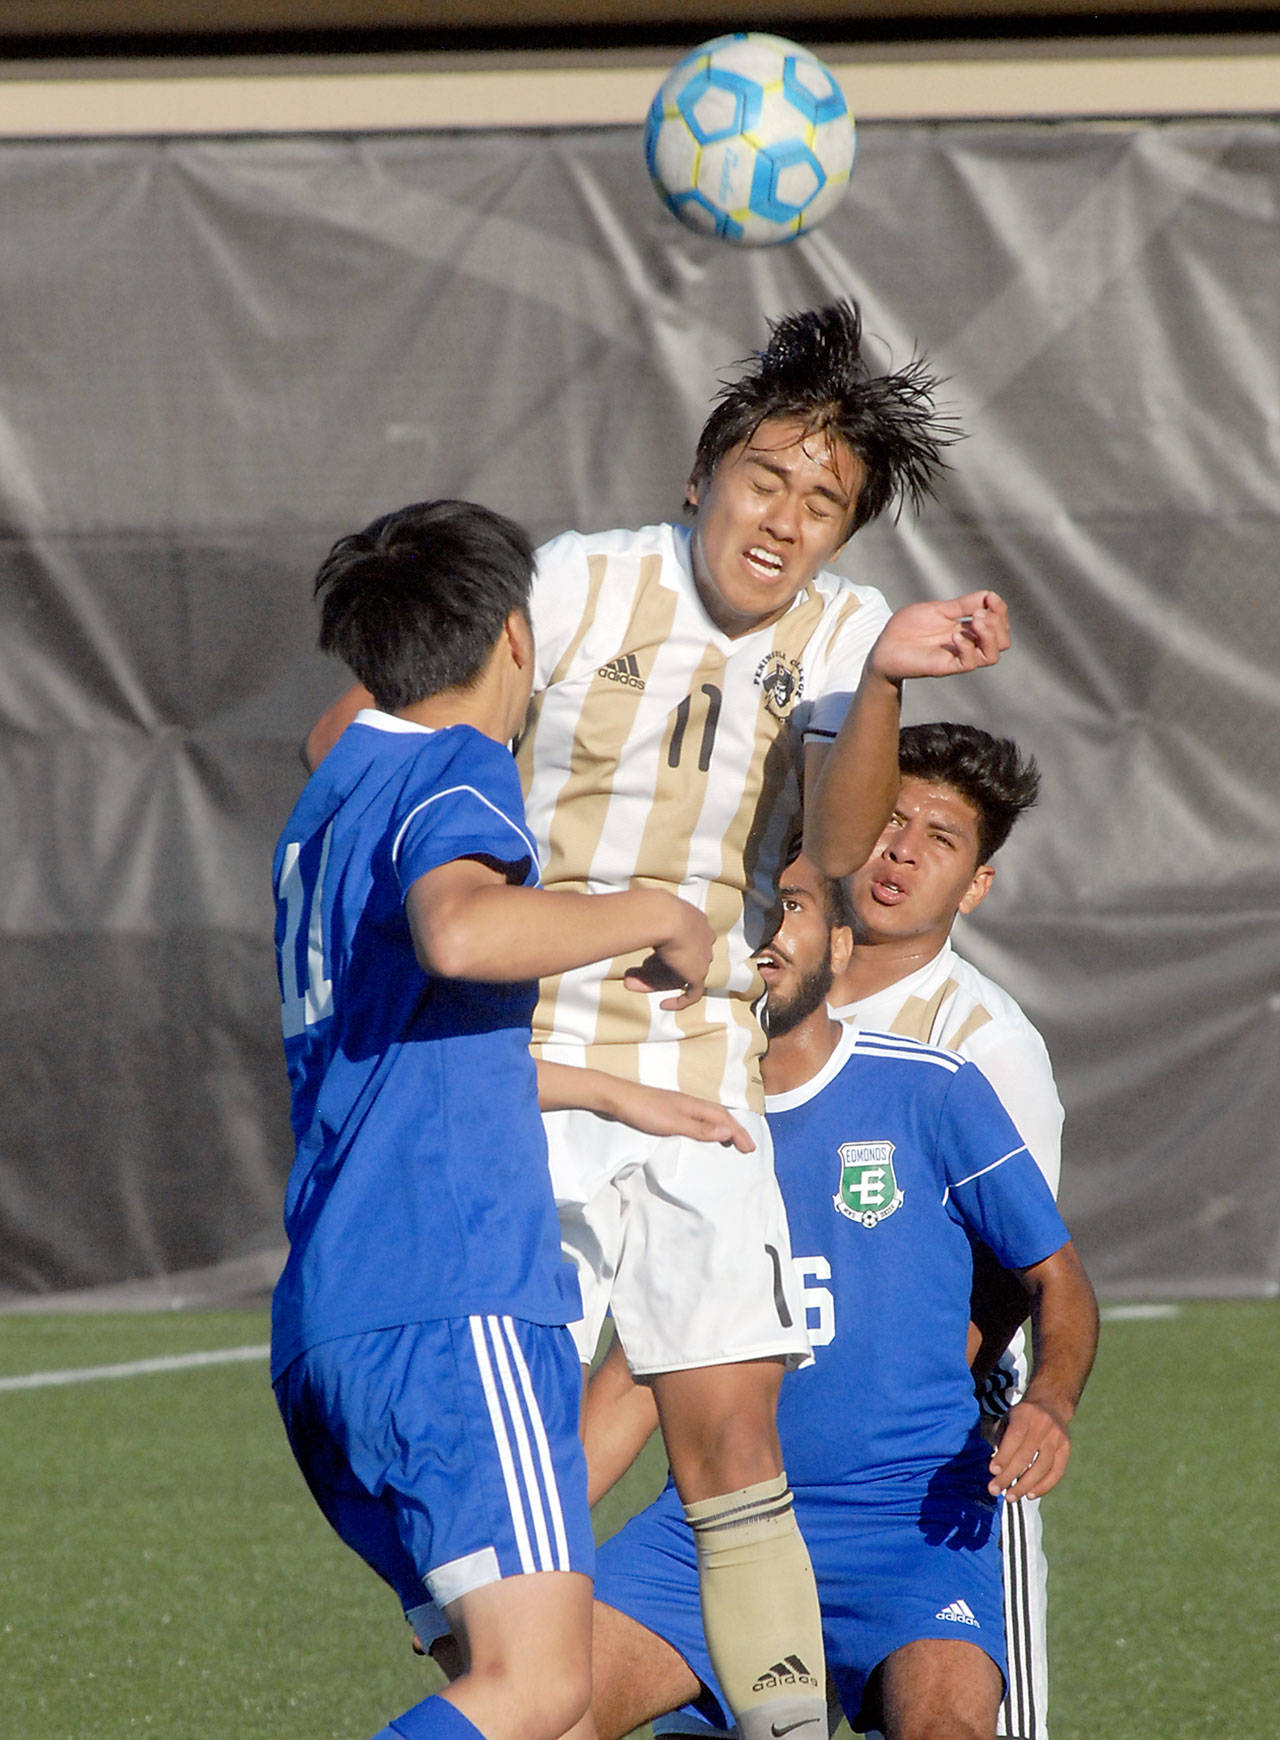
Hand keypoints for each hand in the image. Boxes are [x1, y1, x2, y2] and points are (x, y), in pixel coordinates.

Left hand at [601, 1078, 755, 1151]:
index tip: (750, 1149)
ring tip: (729, 1141)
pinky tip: (699, 1132)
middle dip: (735, 1130)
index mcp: (694, 1105)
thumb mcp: (673, 1123)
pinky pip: (696, 1119)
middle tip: (746, 1147)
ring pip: (708, 1116)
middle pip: (719, 1115)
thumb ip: (700, 1128)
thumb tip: (728, 1131)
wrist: (615, 1098)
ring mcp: (678, 1106)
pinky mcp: (667, 1110)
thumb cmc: (643, 1111)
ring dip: (722, 1128)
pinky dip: (707, 1127)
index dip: (739, 1133)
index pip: (724, 1118)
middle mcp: (689, 1103)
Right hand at [623, 894, 714, 1010]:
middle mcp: (703, 938)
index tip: (646, 960)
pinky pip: (693, 993)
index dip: (660, 954)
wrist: (665, 916)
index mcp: (696, 920)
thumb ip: (644, 920)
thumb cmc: (654, 909)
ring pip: (678, 974)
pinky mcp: (699, 973)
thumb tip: (628, 921)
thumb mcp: (651, 913)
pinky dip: (680, 1001)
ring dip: (654, 980)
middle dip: (653, 968)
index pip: (680, 943)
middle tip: (632, 973)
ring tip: (632, 982)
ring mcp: (703, 956)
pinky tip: (664, 1005)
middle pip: (678, 960)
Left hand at [869, 591, 1009, 682]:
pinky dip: (967, 646)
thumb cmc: (907, 628)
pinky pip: (970, 662)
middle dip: (998, 623)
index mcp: (967, 628)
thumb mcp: (939, 609)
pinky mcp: (946, 666)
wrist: (885, 646)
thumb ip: (963, 604)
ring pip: (993, 655)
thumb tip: (989, 595)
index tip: (989, 598)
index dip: (1000, 609)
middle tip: (977, 614)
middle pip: (1003, 641)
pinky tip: (954, 636)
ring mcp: (958, 656)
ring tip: (973, 621)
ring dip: (989, 635)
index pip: (999, 623)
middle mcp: (967, 644)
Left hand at [987, 1395, 1071, 1500]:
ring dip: (1025, 1485)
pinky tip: (1030, 1494)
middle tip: (995, 1490)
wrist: (1051, 1405)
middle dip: (1009, 1475)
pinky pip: (1056, 1472)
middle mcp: (1043, 1425)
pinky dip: (1043, 1486)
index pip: (1014, 1437)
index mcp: (1025, 1414)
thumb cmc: (1022, 1417)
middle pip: (1026, 1455)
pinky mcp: (1066, 1449)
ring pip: (1042, 1467)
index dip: (1003, 1456)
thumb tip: (995, 1471)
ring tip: (1010, 1496)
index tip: (992, 1472)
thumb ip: (1001, 1439)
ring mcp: (1057, 1438)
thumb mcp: (1009, 1418)